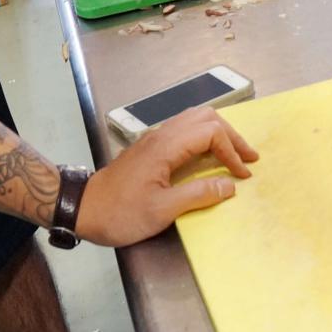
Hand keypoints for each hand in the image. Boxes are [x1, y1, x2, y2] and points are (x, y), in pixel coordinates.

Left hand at [75, 108, 258, 246]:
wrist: (83, 209)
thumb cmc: (120, 213)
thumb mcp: (162, 210)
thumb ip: (198, 195)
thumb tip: (229, 186)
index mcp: (165, 146)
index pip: (210, 133)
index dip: (232, 152)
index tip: (242, 175)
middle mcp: (161, 135)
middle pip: (205, 117)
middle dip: (231, 135)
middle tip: (249, 158)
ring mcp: (154, 139)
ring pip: (194, 120)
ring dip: (219, 134)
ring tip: (235, 155)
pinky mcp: (150, 147)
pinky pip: (184, 131)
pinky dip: (204, 138)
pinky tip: (210, 156)